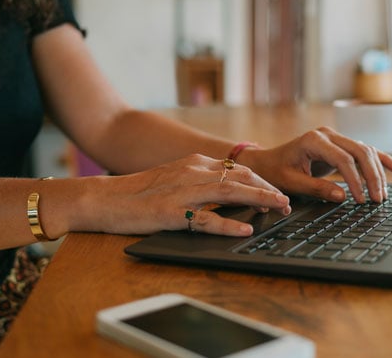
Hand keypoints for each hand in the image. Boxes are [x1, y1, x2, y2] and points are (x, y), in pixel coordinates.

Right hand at [81, 154, 290, 236]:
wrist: (104, 198)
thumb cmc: (138, 193)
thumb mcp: (174, 179)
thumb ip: (200, 182)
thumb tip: (230, 192)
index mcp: (194, 163)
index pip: (237, 168)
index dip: (261, 180)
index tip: (277, 192)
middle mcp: (192, 172)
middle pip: (240, 177)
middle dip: (268, 189)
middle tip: (287, 203)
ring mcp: (183, 191)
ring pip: (231, 191)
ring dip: (259, 199)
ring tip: (279, 209)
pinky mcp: (172, 212)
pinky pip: (206, 218)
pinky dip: (229, 223)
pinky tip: (245, 229)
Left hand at [239, 127, 391, 202]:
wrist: (268, 161)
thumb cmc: (277, 171)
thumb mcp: (293, 182)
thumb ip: (317, 188)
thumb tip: (343, 197)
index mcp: (314, 140)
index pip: (343, 159)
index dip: (355, 180)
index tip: (361, 200)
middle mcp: (328, 134)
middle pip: (360, 152)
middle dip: (372, 177)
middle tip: (377, 200)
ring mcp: (336, 137)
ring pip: (366, 151)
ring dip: (377, 172)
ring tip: (382, 195)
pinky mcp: (340, 145)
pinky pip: (364, 151)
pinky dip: (380, 160)